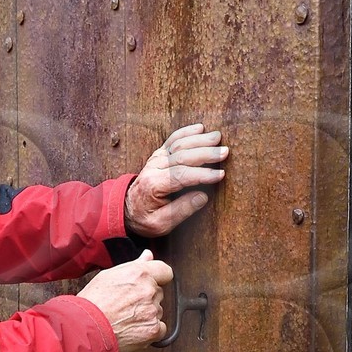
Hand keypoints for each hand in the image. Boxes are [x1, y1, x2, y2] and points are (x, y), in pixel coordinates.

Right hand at [81, 251, 173, 351]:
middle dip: (147, 297)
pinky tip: (134, 328)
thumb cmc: (92, 302)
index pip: (165, 271)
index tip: (152, 282)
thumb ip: (134, 265)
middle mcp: (148, 290)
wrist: (85, 328)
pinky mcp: (153, 329)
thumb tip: (147, 255)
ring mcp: (152, 310)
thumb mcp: (109, 275)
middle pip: (158, 292)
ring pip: (158, 310)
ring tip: (126, 317)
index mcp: (139, 273)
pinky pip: (161, 328)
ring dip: (147, 314)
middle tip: (128, 303)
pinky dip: (150, 330)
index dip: (158, 277)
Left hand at [123, 123, 228, 237]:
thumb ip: (182, 210)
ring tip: (218, 137)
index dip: (202, 174)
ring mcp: (156, 158)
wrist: (126, 208)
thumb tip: (203, 197)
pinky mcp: (159, 154)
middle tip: (225, 152)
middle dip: (205, 153)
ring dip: (199, 140)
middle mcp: (154, 167)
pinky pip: (173, 139)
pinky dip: (186, 132)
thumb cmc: (145, 218)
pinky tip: (200, 128)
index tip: (220, 175)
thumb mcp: (160, 224)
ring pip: (179, 144)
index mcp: (154, 185)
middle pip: (182, 156)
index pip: (181, 175)